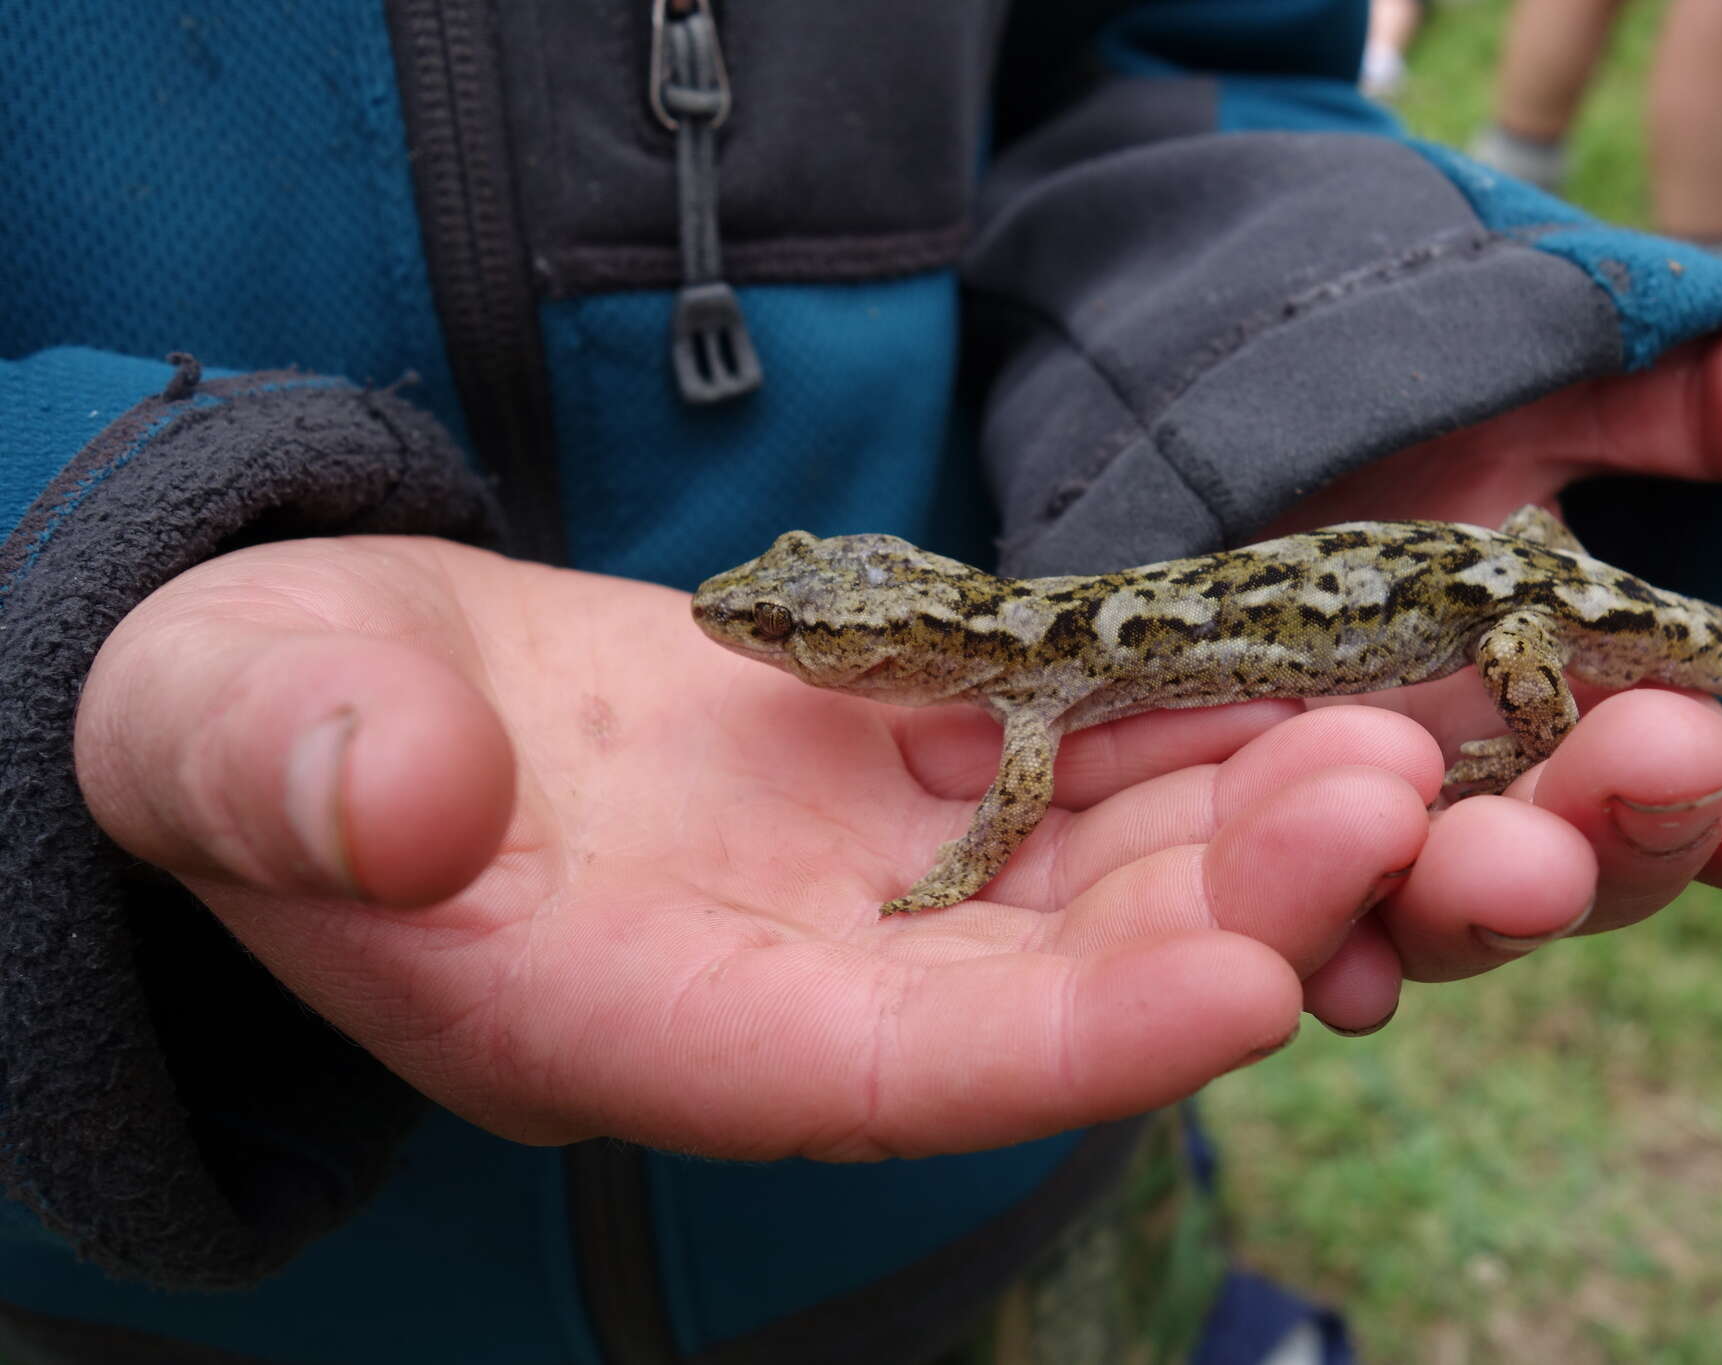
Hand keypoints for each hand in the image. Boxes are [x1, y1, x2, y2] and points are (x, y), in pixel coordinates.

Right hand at [74, 537, 1438, 1158]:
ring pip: (1117, 873)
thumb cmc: (266, 732)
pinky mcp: (920, 773)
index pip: (902, 1072)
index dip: (1078, 1040)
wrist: (346, 692)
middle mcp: (817, 982)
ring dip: (1269, 808)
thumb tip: (404, 803)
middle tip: (1400, 794)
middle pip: (1069, 981)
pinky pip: (1091, 760)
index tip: (1251, 981)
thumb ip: (308, 782)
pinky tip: (1313, 662)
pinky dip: (1201, 722)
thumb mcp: (242, 743)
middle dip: (1244, 905)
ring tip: (1418, 723)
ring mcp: (883, 879)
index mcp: (660, 1026)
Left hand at [1257, 323, 1721, 1030]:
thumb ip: (1692, 407)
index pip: (1675, 793)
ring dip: (1477, 898)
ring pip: (1412, 919)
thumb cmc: (1371, 443)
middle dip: (1627, 831)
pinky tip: (1330, 973)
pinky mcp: (1194, 892)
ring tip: (1512, 856)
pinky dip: (1298, 958)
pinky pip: (1246, 954)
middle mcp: (1457, 801)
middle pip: (1559, 865)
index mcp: (1559, 714)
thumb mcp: (1527, 408)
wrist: (1182, 468)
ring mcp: (1325, 853)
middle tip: (1670, 767)